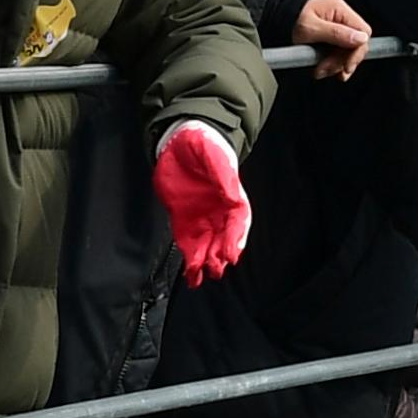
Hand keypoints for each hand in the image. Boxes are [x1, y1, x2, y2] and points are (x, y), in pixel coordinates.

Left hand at [151, 121, 249, 284]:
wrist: (179, 141)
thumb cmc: (201, 144)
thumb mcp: (213, 156)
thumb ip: (224, 177)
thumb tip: (234, 198)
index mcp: (231, 195)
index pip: (237, 221)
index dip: (235, 239)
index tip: (232, 254)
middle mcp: (218, 210)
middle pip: (223, 237)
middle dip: (220, 255)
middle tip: (216, 268)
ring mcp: (201, 216)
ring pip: (207, 244)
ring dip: (205, 262)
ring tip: (200, 277)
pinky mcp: (183, 219)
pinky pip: (188, 242)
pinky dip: (190, 259)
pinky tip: (190, 273)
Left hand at [291, 0, 371, 80]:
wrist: (270, 14)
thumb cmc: (287, 17)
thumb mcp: (310, 27)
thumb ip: (336, 33)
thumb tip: (361, 39)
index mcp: (339, 9)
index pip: (363, 32)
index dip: (357, 51)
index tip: (346, 66)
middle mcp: (340, 17)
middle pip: (355, 44)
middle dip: (342, 60)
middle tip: (328, 70)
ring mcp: (335, 26)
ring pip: (346, 50)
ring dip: (335, 64)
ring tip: (320, 71)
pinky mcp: (327, 35)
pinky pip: (337, 51)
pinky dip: (331, 61)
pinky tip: (323, 68)